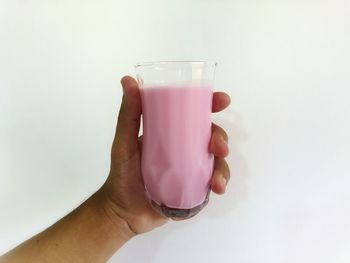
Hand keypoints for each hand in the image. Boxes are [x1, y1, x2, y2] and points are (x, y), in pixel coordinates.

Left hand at [100, 76, 230, 234]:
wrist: (124, 212)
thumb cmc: (122, 174)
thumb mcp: (124, 142)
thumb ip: (127, 115)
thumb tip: (127, 80)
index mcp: (171, 132)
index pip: (194, 113)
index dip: (211, 104)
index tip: (222, 100)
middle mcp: (185, 147)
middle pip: (211, 135)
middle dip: (221, 138)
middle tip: (218, 147)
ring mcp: (191, 167)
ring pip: (217, 160)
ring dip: (223, 167)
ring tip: (216, 181)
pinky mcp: (195, 187)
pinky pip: (213, 181)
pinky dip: (219, 183)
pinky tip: (215, 189)